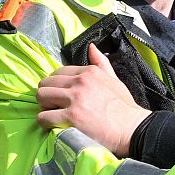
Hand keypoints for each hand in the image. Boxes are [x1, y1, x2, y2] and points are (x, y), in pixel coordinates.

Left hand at [36, 43, 151, 156]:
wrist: (131, 128)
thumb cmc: (124, 106)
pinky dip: (44, 122)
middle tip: (54, 106)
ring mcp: (75, 98)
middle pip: (46, 83)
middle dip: (47, 95)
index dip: (57, 84)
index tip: (61, 95)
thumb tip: (91, 46)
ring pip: (42, 97)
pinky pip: (44, 116)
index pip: (59, 72)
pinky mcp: (71, 116)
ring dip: (44, 107)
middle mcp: (80, 82)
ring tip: (53, 114)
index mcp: (90, 72)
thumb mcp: (114, 79)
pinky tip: (52, 125)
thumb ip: (101, 63)